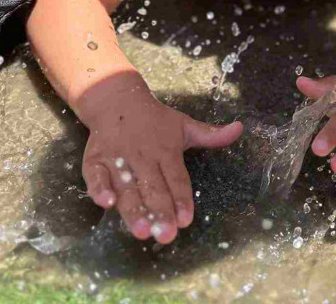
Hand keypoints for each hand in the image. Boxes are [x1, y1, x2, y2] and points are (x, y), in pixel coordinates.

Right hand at [78, 73, 241, 243]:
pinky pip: (96, 175)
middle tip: (166, 235)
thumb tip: (240, 129)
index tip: (186, 220)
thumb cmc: (156, 120)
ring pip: (127, 187)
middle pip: (153, 187)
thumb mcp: (185, 125)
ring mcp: (118, 158)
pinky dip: (99, 188)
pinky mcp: (95, 159)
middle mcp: (144, 156)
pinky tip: (106, 203)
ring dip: (133, 209)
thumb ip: (211, 135)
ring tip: (141, 230)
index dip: (181, 199)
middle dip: (160, 212)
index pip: (176, 178)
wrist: (118, 100)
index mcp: (167, 150)